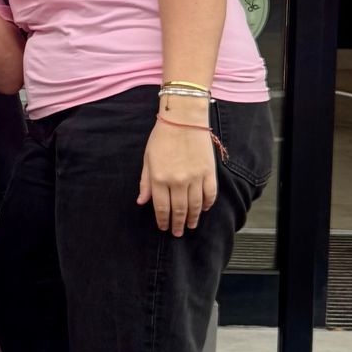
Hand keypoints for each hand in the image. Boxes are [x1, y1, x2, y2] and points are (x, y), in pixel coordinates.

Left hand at [138, 118, 219, 235]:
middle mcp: (177, 181)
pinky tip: (203, 210)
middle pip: (179, 210)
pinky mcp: (209, 172)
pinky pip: (210, 194)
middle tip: (178, 233)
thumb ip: (145, 182)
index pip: (161, 207)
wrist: (183, 119)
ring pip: (195, 206)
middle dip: (178, 224)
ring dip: (192, 219)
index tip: (164, 228)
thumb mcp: (147, 159)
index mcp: (159, 178)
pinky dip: (207, 205)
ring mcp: (195, 178)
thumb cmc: (162, 137)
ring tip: (190, 226)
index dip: (163, 221)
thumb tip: (142, 201)